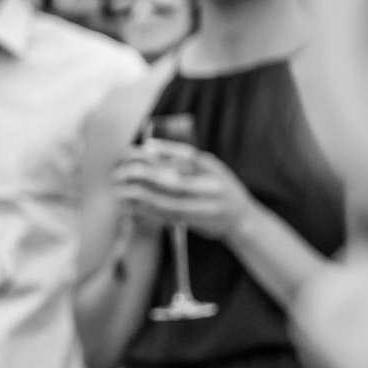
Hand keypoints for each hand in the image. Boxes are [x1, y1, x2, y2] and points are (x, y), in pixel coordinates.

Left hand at [117, 141, 258, 241]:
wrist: (242, 218)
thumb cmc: (221, 189)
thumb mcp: (211, 171)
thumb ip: (188, 164)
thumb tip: (152, 151)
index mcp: (214, 170)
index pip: (190, 157)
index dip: (168, 151)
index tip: (147, 146)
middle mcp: (212, 187)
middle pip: (176, 182)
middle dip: (149, 177)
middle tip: (127, 171)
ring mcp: (207, 206)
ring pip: (170, 203)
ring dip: (145, 198)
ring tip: (125, 192)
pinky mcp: (199, 222)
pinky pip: (170, 217)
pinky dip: (151, 212)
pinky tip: (135, 208)